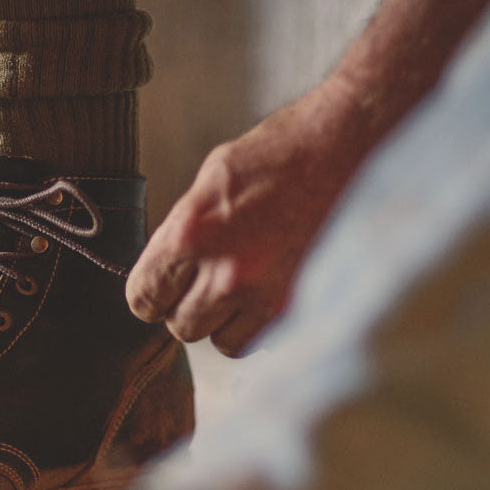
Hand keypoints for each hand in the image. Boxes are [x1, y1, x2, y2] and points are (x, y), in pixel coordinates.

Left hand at [128, 80, 380, 356]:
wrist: (345, 147)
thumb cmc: (280, 153)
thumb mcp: (209, 181)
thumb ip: (182, 231)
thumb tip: (166, 268)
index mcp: (191, 233)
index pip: (144, 297)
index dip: (148, 293)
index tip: (157, 289)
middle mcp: (226, 271)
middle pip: (181, 327)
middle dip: (185, 307)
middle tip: (199, 283)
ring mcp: (266, 293)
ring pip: (221, 342)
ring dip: (222, 322)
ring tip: (234, 289)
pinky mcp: (299, 303)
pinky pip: (260, 339)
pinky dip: (255, 325)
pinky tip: (261, 294)